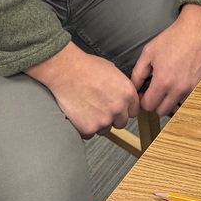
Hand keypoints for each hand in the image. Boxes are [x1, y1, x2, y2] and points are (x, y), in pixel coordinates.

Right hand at [25, 42, 139, 138]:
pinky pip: (89, 134)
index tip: (117, 108)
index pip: (134, 111)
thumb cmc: (86, 67)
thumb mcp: (113, 71)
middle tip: (99, 108)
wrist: (66, 71)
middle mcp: (119, 108)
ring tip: (87, 108)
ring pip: (105, 129)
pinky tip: (79, 114)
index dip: (124, 109)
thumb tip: (122, 95)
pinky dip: (84, 127)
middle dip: (112, 117)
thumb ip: (121, 87)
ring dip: (98, 123)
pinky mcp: (89, 128)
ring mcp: (104, 119)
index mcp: (127, 93)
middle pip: (121, 122)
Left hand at [130, 3, 200, 114]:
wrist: (199, 29)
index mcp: (163, 82)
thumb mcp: (149, 51)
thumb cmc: (174, 38)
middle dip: (156, 102)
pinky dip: (185, 94)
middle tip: (156, 91)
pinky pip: (191, 98)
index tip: (145, 94)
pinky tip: (182, 82)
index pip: (148, 106)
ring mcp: (193, 88)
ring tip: (171, 86)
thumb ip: (138, 72)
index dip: (143, 100)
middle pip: (162, 111)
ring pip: (178, 106)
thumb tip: (134, 87)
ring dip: (172, 99)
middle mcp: (179, 89)